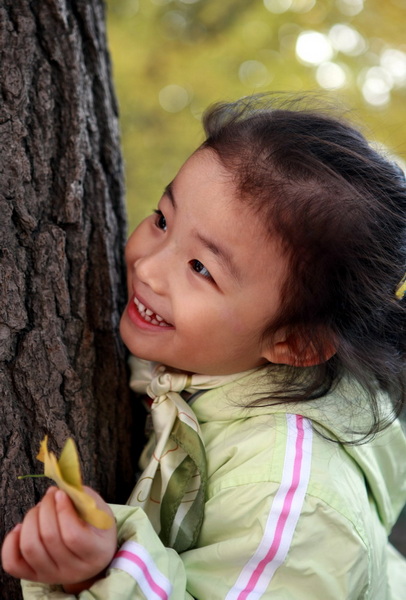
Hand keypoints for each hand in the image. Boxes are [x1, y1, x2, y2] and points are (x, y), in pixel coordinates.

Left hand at [1, 486, 116, 589]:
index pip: (72, 535)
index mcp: (94, 552)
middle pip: (49, 537)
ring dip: (31, 519)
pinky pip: (13, 562)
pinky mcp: (34, 576)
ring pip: (30, 547)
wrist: (92, 554)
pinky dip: (11, 541)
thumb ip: (82, 498)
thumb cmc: (96, 528)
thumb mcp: (99, 511)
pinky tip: (22, 527)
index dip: (63, 510)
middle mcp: (73, 570)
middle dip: (46, 508)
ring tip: (39, 508)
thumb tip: (57, 490)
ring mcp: (51, 575)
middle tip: (50, 495)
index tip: (61, 493)